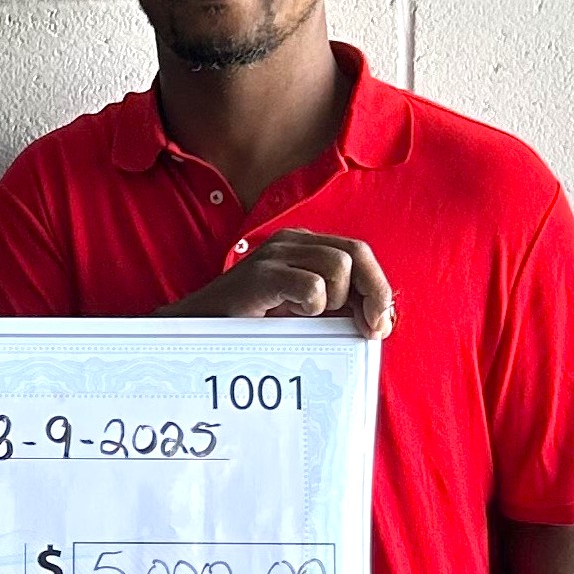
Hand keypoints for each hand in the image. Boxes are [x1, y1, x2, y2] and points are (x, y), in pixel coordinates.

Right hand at [165, 228, 393, 337]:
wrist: (193, 331)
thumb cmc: (247, 324)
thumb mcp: (299, 310)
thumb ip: (334, 306)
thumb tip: (378, 317)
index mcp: (302, 246)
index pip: (358, 252)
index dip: (378, 287)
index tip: (380, 325)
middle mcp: (290, 242)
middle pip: (357, 252)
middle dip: (374, 292)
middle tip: (372, 328)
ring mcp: (273, 254)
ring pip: (338, 266)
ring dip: (336, 301)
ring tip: (311, 318)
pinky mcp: (261, 274)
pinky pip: (311, 285)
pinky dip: (312, 306)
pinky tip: (293, 316)